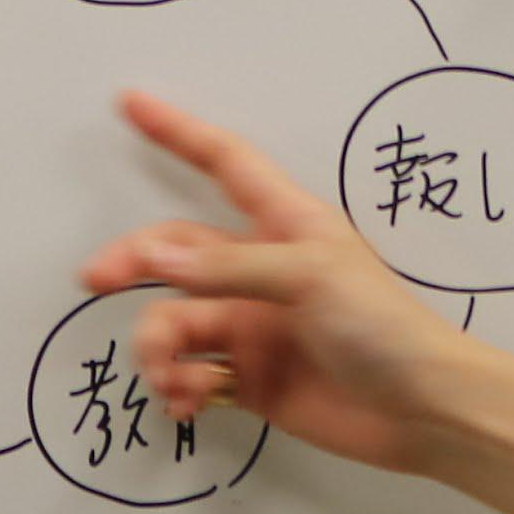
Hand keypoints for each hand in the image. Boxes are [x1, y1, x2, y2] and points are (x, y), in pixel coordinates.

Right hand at [78, 89, 471, 478]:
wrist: (419, 411)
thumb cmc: (384, 327)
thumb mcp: (311, 277)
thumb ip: (230, 268)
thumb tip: (158, 259)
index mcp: (286, 224)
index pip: (225, 163)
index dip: (179, 131)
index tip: (131, 102)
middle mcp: (262, 269)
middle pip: (176, 251)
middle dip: (133, 261)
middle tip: (94, 280)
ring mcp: (253, 324)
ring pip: (176, 319)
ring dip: (159, 347)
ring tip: (171, 377)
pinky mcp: (249, 378)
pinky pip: (190, 372)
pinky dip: (179, 386)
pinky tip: (190, 402)